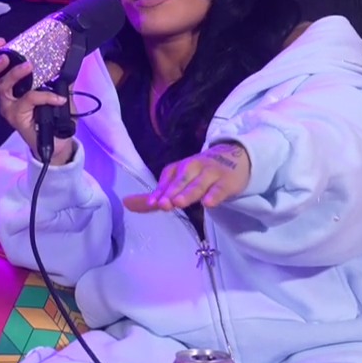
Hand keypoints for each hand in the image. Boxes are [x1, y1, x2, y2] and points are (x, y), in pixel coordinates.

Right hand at [0, 39, 70, 159]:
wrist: (59, 143)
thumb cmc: (54, 119)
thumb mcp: (56, 94)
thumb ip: (57, 80)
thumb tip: (67, 63)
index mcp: (12, 92)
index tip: (1, 42)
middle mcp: (6, 100)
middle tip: (6, 56)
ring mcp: (10, 110)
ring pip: (4, 88)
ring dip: (14, 74)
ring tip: (28, 66)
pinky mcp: (17, 119)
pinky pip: (29, 100)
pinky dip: (45, 96)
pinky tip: (58, 98)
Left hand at [123, 142, 249, 213]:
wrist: (236, 158)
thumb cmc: (201, 174)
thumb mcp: (178, 182)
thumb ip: (154, 197)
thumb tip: (125, 203)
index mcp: (179, 168)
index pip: (167, 177)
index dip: (160, 190)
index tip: (153, 203)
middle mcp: (193, 168)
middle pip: (180, 179)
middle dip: (171, 191)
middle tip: (162, 204)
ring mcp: (211, 173)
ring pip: (198, 183)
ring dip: (188, 192)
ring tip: (178, 203)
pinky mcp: (227, 181)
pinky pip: (220, 188)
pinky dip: (214, 195)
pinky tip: (208, 203)